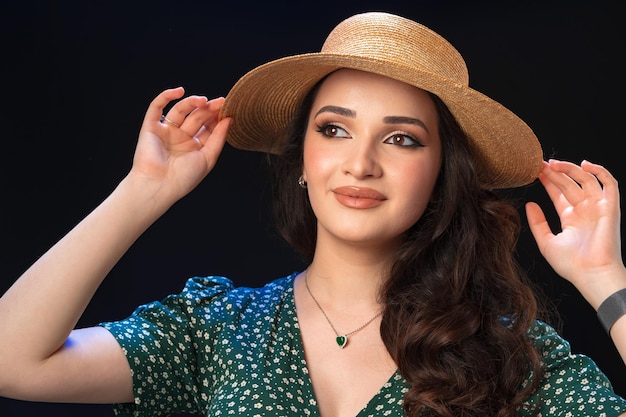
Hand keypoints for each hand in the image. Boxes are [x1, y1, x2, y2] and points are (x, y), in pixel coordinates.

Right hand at [130, 87, 231, 201]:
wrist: (159, 185)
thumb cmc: (184, 177)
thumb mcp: (208, 158)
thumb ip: (219, 138)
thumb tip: (229, 119)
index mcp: (194, 146)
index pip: (208, 127)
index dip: (217, 117)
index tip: (227, 109)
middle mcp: (181, 138)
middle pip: (196, 117)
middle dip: (208, 109)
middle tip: (220, 102)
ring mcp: (166, 131)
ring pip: (180, 110)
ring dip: (192, 102)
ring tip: (204, 101)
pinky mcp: (151, 127)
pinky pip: (156, 107)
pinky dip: (166, 96)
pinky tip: (179, 91)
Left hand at [526, 159, 625, 307]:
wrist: (591, 274)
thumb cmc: (570, 264)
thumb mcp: (546, 242)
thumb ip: (537, 223)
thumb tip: (529, 204)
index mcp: (571, 219)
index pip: (559, 194)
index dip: (548, 182)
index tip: (534, 171)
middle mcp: (584, 211)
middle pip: (569, 184)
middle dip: (555, 173)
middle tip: (539, 163)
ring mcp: (597, 207)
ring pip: (586, 180)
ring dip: (571, 169)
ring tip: (553, 163)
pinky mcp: (610, 207)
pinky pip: (610, 184)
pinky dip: (600, 171)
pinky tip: (585, 164)